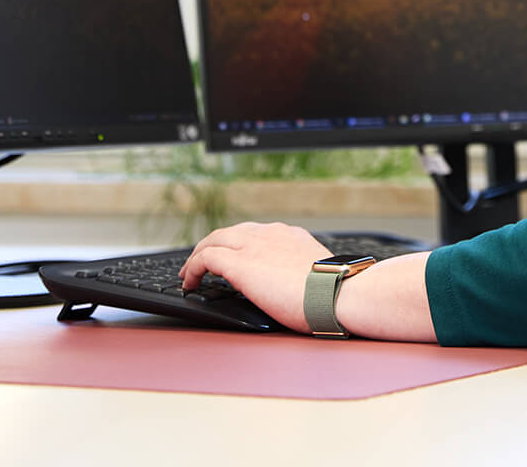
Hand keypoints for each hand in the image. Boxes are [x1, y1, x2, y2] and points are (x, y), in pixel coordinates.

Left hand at [179, 222, 331, 333]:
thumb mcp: (318, 274)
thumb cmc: (335, 293)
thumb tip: (300, 287)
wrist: (336, 293)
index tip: (231, 258)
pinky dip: (193, 268)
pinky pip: (205, 257)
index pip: (254, 233)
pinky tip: (190, 283)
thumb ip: (303, 272)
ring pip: (213, 240)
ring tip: (189, 274)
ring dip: (198, 256)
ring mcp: (253, 246)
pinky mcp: (239, 263)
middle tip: (201, 263)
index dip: (237, 245)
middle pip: (230, 232)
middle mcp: (270, 234)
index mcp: (290, 236)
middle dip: (212, 246)